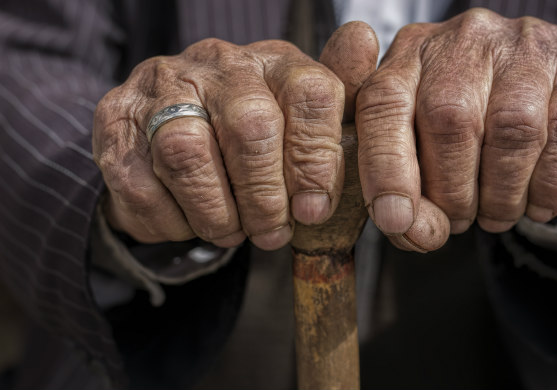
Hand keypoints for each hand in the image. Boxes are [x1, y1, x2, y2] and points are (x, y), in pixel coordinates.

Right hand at [93, 28, 376, 249]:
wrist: (174, 130)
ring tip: (231, 232)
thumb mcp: (304, 126)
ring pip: (188, 153)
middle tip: (271, 232)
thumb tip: (364, 41)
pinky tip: (188, 222)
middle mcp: (220, 64)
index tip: (313, 210)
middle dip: (264, 197)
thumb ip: (336, 108)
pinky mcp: (116, 116)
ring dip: (215, 212)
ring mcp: (163, 85)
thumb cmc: (255, 136)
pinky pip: (138, 179)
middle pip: (250, 126)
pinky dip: (169, 218)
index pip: (311, 94)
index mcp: (276, 63)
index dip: (316, 161)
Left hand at [355, 8, 556, 251]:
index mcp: (408, 56)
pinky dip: (551, 185)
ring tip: (497, 216)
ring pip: (512, 128)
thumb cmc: (468, 137)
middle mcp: (464, 37)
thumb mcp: (421, 153)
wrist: (545, 110)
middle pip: (449, 119)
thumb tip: (409, 229)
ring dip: (503, 194)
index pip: (383, 104)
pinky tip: (539, 204)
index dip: (385, 168)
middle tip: (459, 221)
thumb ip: (403, 190)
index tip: (395, 220)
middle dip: (452, 192)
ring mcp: (524, 43)